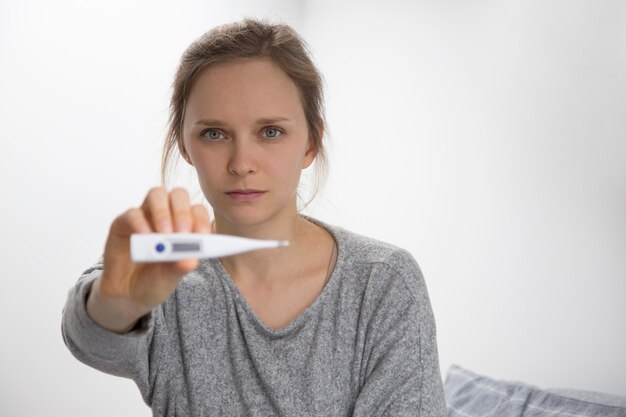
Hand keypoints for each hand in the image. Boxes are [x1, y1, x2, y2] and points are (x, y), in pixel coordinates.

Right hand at [87, 187, 210, 331]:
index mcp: (185, 226)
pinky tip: (145, 237)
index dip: (201, 220)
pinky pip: (133, 213)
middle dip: (182, 212)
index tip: (201, 236)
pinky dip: (140, 223)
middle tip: (182, 233)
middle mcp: (167, 216)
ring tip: (164, 234)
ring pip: (157, 194)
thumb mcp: (170, 276)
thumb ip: (180, 267)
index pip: (197, 211)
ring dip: (163, 213)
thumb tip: (191, 261)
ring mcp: (145, 216)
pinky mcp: (123, 222)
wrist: (129, 292)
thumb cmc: (156, 279)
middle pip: (178, 195)